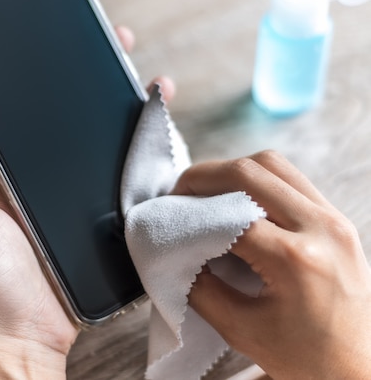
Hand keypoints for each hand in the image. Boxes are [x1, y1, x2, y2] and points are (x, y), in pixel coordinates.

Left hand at [0, 25, 173, 378]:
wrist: (23, 335)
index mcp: (18, 165)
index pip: (41, 106)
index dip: (59, 71)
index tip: (75, 38)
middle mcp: (54, 174)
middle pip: (85, 116)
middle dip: (107, 78)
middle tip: (124, 47)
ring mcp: (86, 195)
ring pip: (116, 143)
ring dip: (136, 113)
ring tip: (155, 85)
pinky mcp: (112, 218)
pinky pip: (135, 181)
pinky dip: (152, 159)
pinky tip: (166, 138)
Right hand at [173, 150, 370, 379]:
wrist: (361, 370)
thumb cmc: (308, 360)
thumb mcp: (242, 330)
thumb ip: (201, 288)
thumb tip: (177, 251)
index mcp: (297, 261)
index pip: (231, 216)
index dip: (193, 211)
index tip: (171, 215)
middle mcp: (321, 228)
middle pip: (251, 172)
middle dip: (206, 175)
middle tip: (182, 191)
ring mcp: (334, 218)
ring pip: (273, 164)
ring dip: (233, 171)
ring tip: (209, 190)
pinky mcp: (338, 218)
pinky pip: (292, 178)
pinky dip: (259, 179)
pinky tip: (241, 198)